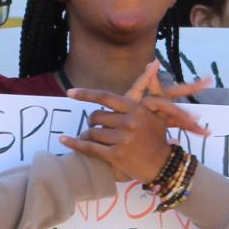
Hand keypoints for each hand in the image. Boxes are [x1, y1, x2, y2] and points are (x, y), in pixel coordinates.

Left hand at [64, 62, 210, 181]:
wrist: (164, 166)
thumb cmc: (158, 137)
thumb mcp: (159, 111)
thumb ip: (154, 88)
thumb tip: (154, 63)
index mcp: (135, 109)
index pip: (105, 97)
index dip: (86, 94)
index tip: (70, 93)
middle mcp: (128, 122)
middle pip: (96, 116)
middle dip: (92, 121)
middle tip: (94, 125)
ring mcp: (121, 139)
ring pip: (92, 132)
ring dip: (87, 134)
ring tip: (91, 137)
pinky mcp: (115, 156)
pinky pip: (89, 147)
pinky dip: (75, 143)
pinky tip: (64, 140)